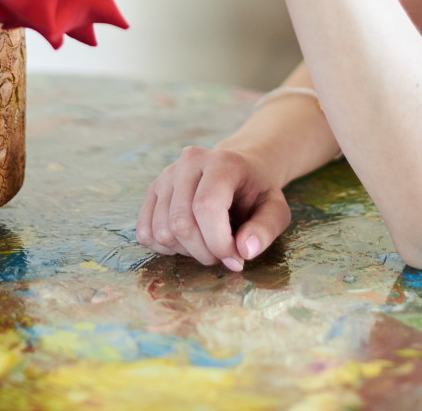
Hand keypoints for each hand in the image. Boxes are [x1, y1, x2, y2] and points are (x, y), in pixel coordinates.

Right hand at [135, 144, 290, 270]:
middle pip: (181, 223)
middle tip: (223, 254)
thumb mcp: (276, 209)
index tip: (236, 258)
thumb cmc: (257, 192)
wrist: (239, 169)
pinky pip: (145, 231)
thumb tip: (243, 252)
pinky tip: (187, 241)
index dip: (218, 242)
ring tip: (207, 244)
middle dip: (204, 252)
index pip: (206, 207)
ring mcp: (167, 174)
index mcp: (222, 162)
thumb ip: (265, 229)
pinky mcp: (153, 189)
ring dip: (186, 252)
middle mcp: (189, 162)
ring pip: (162, 231)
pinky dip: (165, 247)